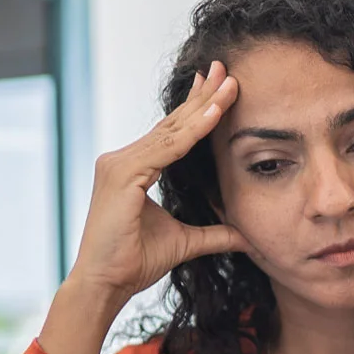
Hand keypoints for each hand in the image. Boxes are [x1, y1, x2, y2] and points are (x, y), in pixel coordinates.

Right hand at [67, 63, 252, 309]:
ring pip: (171, 131)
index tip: (219, 86)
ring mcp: (119, 164)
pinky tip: (214, 114)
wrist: (106, 284)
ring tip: (231, 84)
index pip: (171, 132)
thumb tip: (246, 236)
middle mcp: (122, 159)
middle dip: (202, 95)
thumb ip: (215, 234)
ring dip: (204, 106)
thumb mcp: (186, 242)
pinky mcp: (122, 175)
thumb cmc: (134, 262)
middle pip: (171, 123)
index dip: (196, 108)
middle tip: (227, 69)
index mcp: (133, 168)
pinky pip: (166, 148)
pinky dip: (192, 131)